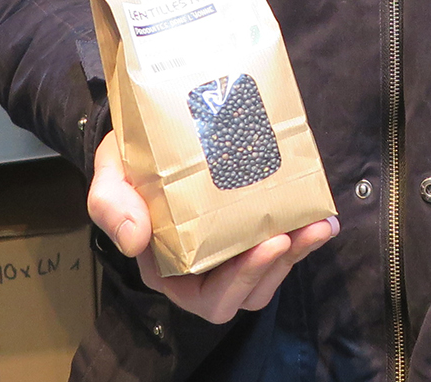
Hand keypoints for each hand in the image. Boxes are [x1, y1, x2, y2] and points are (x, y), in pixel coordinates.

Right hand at [88, 130, 339, 323]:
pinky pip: (282, 245)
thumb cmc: (128, 161)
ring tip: (318, 225)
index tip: (267, 244)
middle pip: (246, 291)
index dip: (240, 280)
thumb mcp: (109, 175)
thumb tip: (135, 241)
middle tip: (294, 234)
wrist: (149, 132)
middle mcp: (202, 267)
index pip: (206, 296)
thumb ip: (111, 205)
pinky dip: (304, 235)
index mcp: (167, 267)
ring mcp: (229, 249)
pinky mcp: (251, 227)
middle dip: (274, 268)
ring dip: (298, 253)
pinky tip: (321, 215)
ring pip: (270, 272)